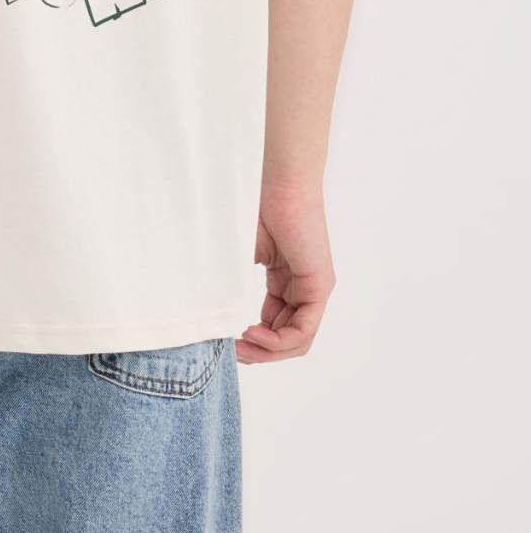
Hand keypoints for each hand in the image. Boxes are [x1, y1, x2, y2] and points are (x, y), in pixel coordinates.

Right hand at [235, 183, 334, 364]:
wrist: (278, 179)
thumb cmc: (256, 204)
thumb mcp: (242, 253)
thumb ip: (234, 281)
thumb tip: (212, 309)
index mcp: (286, 280)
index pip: (275, 324)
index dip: (253, 340)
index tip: (227, 340)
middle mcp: (303, 288)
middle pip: (286, 338)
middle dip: (260, 352)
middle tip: (234, 353)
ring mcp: (314, 288)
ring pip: (297, 340)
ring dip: (269, 351)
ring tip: (243, 347)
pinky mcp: (319, 285)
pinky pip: (304, 329)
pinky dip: (280, 341)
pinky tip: (255, 335)